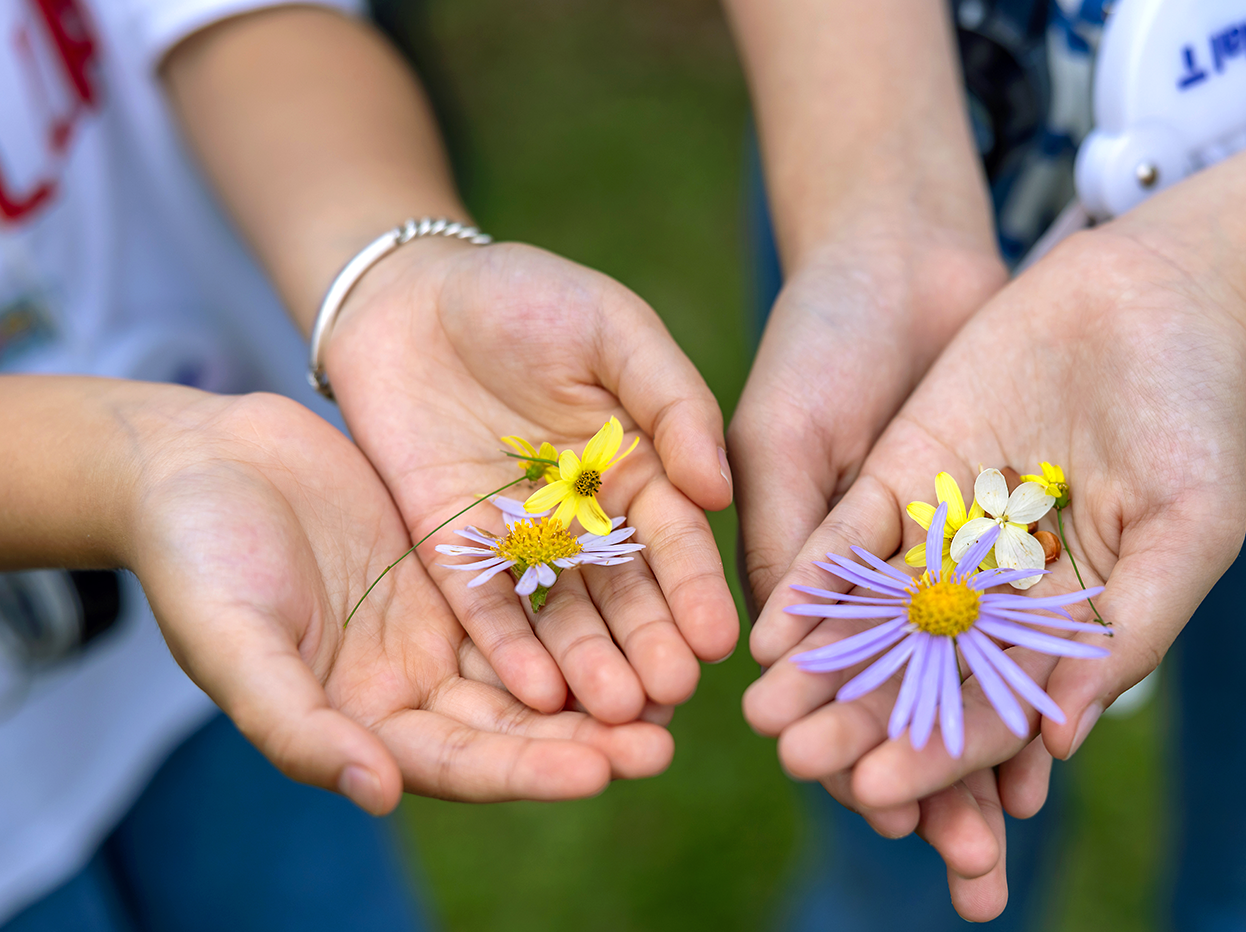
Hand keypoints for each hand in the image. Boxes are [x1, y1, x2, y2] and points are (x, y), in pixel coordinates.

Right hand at [128, 389, 672, 812]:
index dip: (529, 770)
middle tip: (666, 737)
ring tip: (675, 680)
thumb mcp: (231, 640)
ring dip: (602, 674)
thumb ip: (296, 725)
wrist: (196, 462)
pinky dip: (581, 601)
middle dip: (590, 736)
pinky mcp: (458, 566)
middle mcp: (412, 686)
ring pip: (538, 661)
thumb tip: (380, 794)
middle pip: (516, 725)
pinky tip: (640, 600)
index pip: (461, 763)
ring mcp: (439, 626)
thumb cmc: (195, 557)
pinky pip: (532, 588)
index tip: (602, 768)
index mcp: (361, 724)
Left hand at [324, 239, 737, 722]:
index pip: (674, 538)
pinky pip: (483, 607)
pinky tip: (537, 695)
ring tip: (614, 713)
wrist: (407, 293)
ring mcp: (518, 541)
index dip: (695, 588)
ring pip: (561, 614)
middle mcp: (586, 518)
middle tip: (671, 696)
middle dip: (649, 644)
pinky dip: (509, 650)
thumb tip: (720, 488)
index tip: (718, 639)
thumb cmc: (526, 295)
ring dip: (588, 664)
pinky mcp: (451, 552)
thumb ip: (672, 399)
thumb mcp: (613, 327)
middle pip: (624, 593)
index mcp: (638, 466)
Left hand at [744, 228, 1245, 909]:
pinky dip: (816, 585)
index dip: (940, 754)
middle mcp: (993, 595)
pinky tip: (772, 627)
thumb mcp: (1187, 530)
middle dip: (860, 723)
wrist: (1154, 297)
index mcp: (1062, 626)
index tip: (883, 793)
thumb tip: (1059, 737)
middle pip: (918, 675)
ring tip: (764, 714)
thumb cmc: (1196, 417)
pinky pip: (851, 540)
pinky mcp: (904, 475)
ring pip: (871, 618)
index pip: (994, 708)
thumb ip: (1127, 629)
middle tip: (802, 763)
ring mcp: (943, 536)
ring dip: (819, 667)